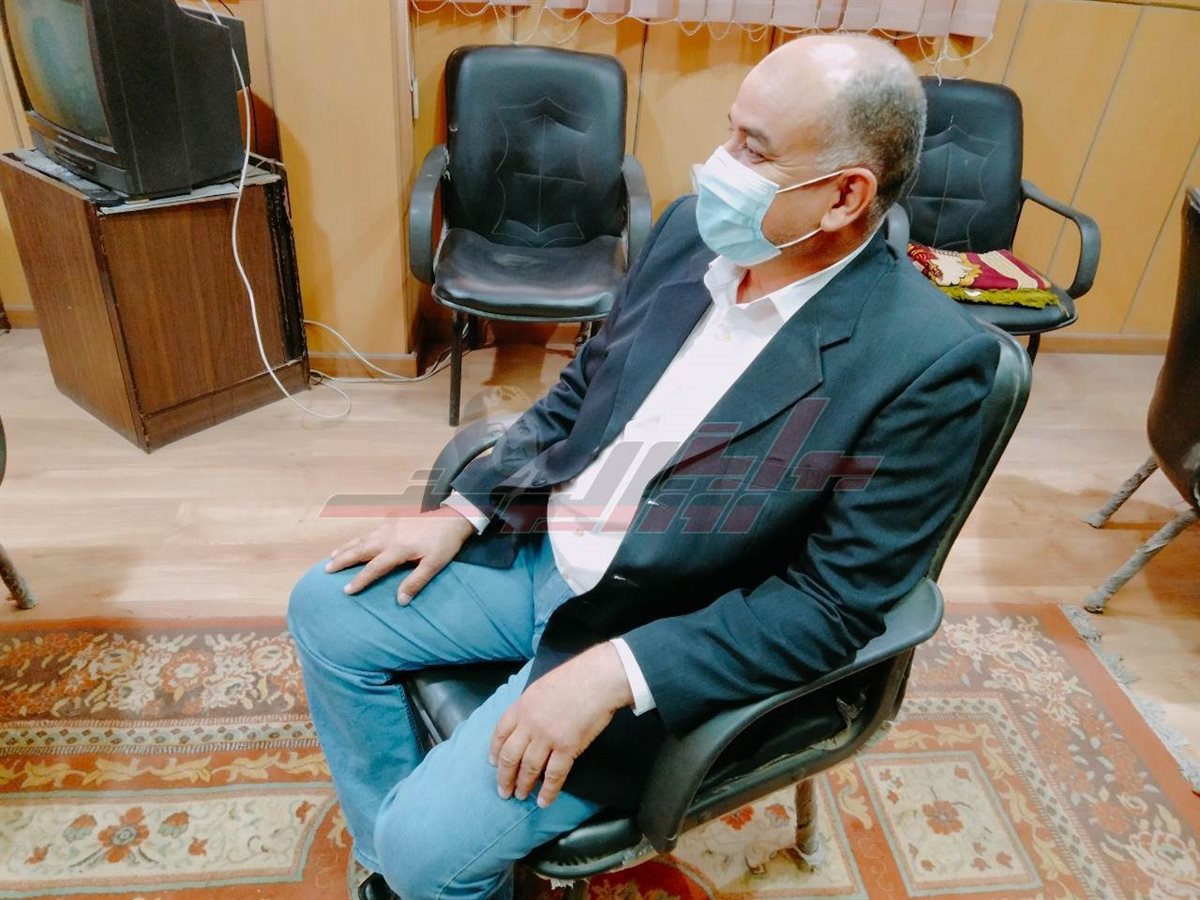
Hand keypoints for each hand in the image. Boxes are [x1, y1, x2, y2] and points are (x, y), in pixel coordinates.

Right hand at [325, 510, 475, 602]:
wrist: (452, 518)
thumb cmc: (444, 544)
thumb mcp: (434, 565)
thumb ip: (416, 582)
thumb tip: (400, 601)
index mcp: (398, 549)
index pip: (374, 568)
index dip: (359, 580)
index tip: (346, 591)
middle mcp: (389, 537)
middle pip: (360, 550)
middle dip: (342, 560)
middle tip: (326, 570)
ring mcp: (390, 528)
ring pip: (362, 539)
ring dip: (346, 548)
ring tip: (332, 556)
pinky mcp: (394, 523)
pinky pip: (369, 532)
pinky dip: (357, 539)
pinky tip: (354, 543)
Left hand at [490, 643, 633, 807]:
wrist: (597, 679)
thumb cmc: (573, 677)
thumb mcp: (540, 687)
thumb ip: (529, 706)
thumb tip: (525, 722)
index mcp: (521, 707)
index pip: (500, 733)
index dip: (495, 751)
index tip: (493, 763)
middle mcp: (529, 724)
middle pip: (510, 755)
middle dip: (504, 776)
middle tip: (504, 790)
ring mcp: (547, 737)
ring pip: (529, 768)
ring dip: (523, 785)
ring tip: (520, 796)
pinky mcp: (567, 748)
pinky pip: (554, 775)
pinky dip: (548, 791)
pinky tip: (543, 801)